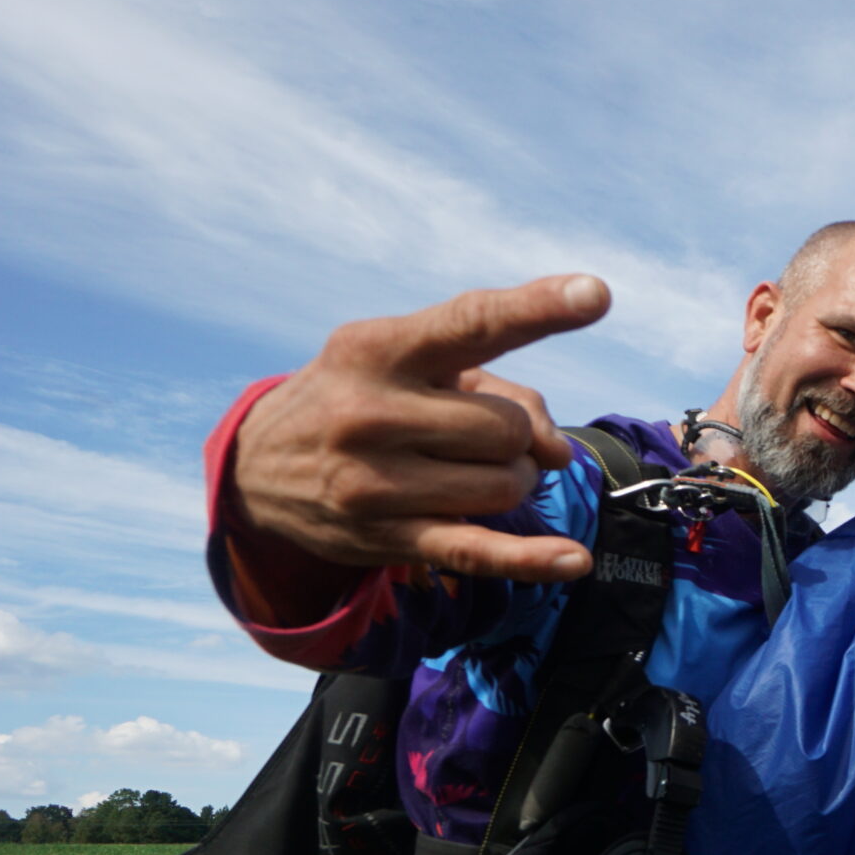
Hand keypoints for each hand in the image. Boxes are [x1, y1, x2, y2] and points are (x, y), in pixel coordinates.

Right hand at [228, 276, 612, 609]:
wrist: (259, 467)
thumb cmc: (362, 397)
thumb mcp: (409, 365)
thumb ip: (500, 387)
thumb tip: (557, 453)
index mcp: (377, 349)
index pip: (471, 323)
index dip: (538, 309)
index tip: (595, 294)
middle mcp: (370, 413)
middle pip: (509, 429)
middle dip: (514, 435)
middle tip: (476, 435)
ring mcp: (375, 482)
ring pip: (505, 486)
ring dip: (510, 480)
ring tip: (466, 470)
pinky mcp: (386, 538)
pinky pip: (476, 551)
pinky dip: (531, 559)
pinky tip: (574, 560)